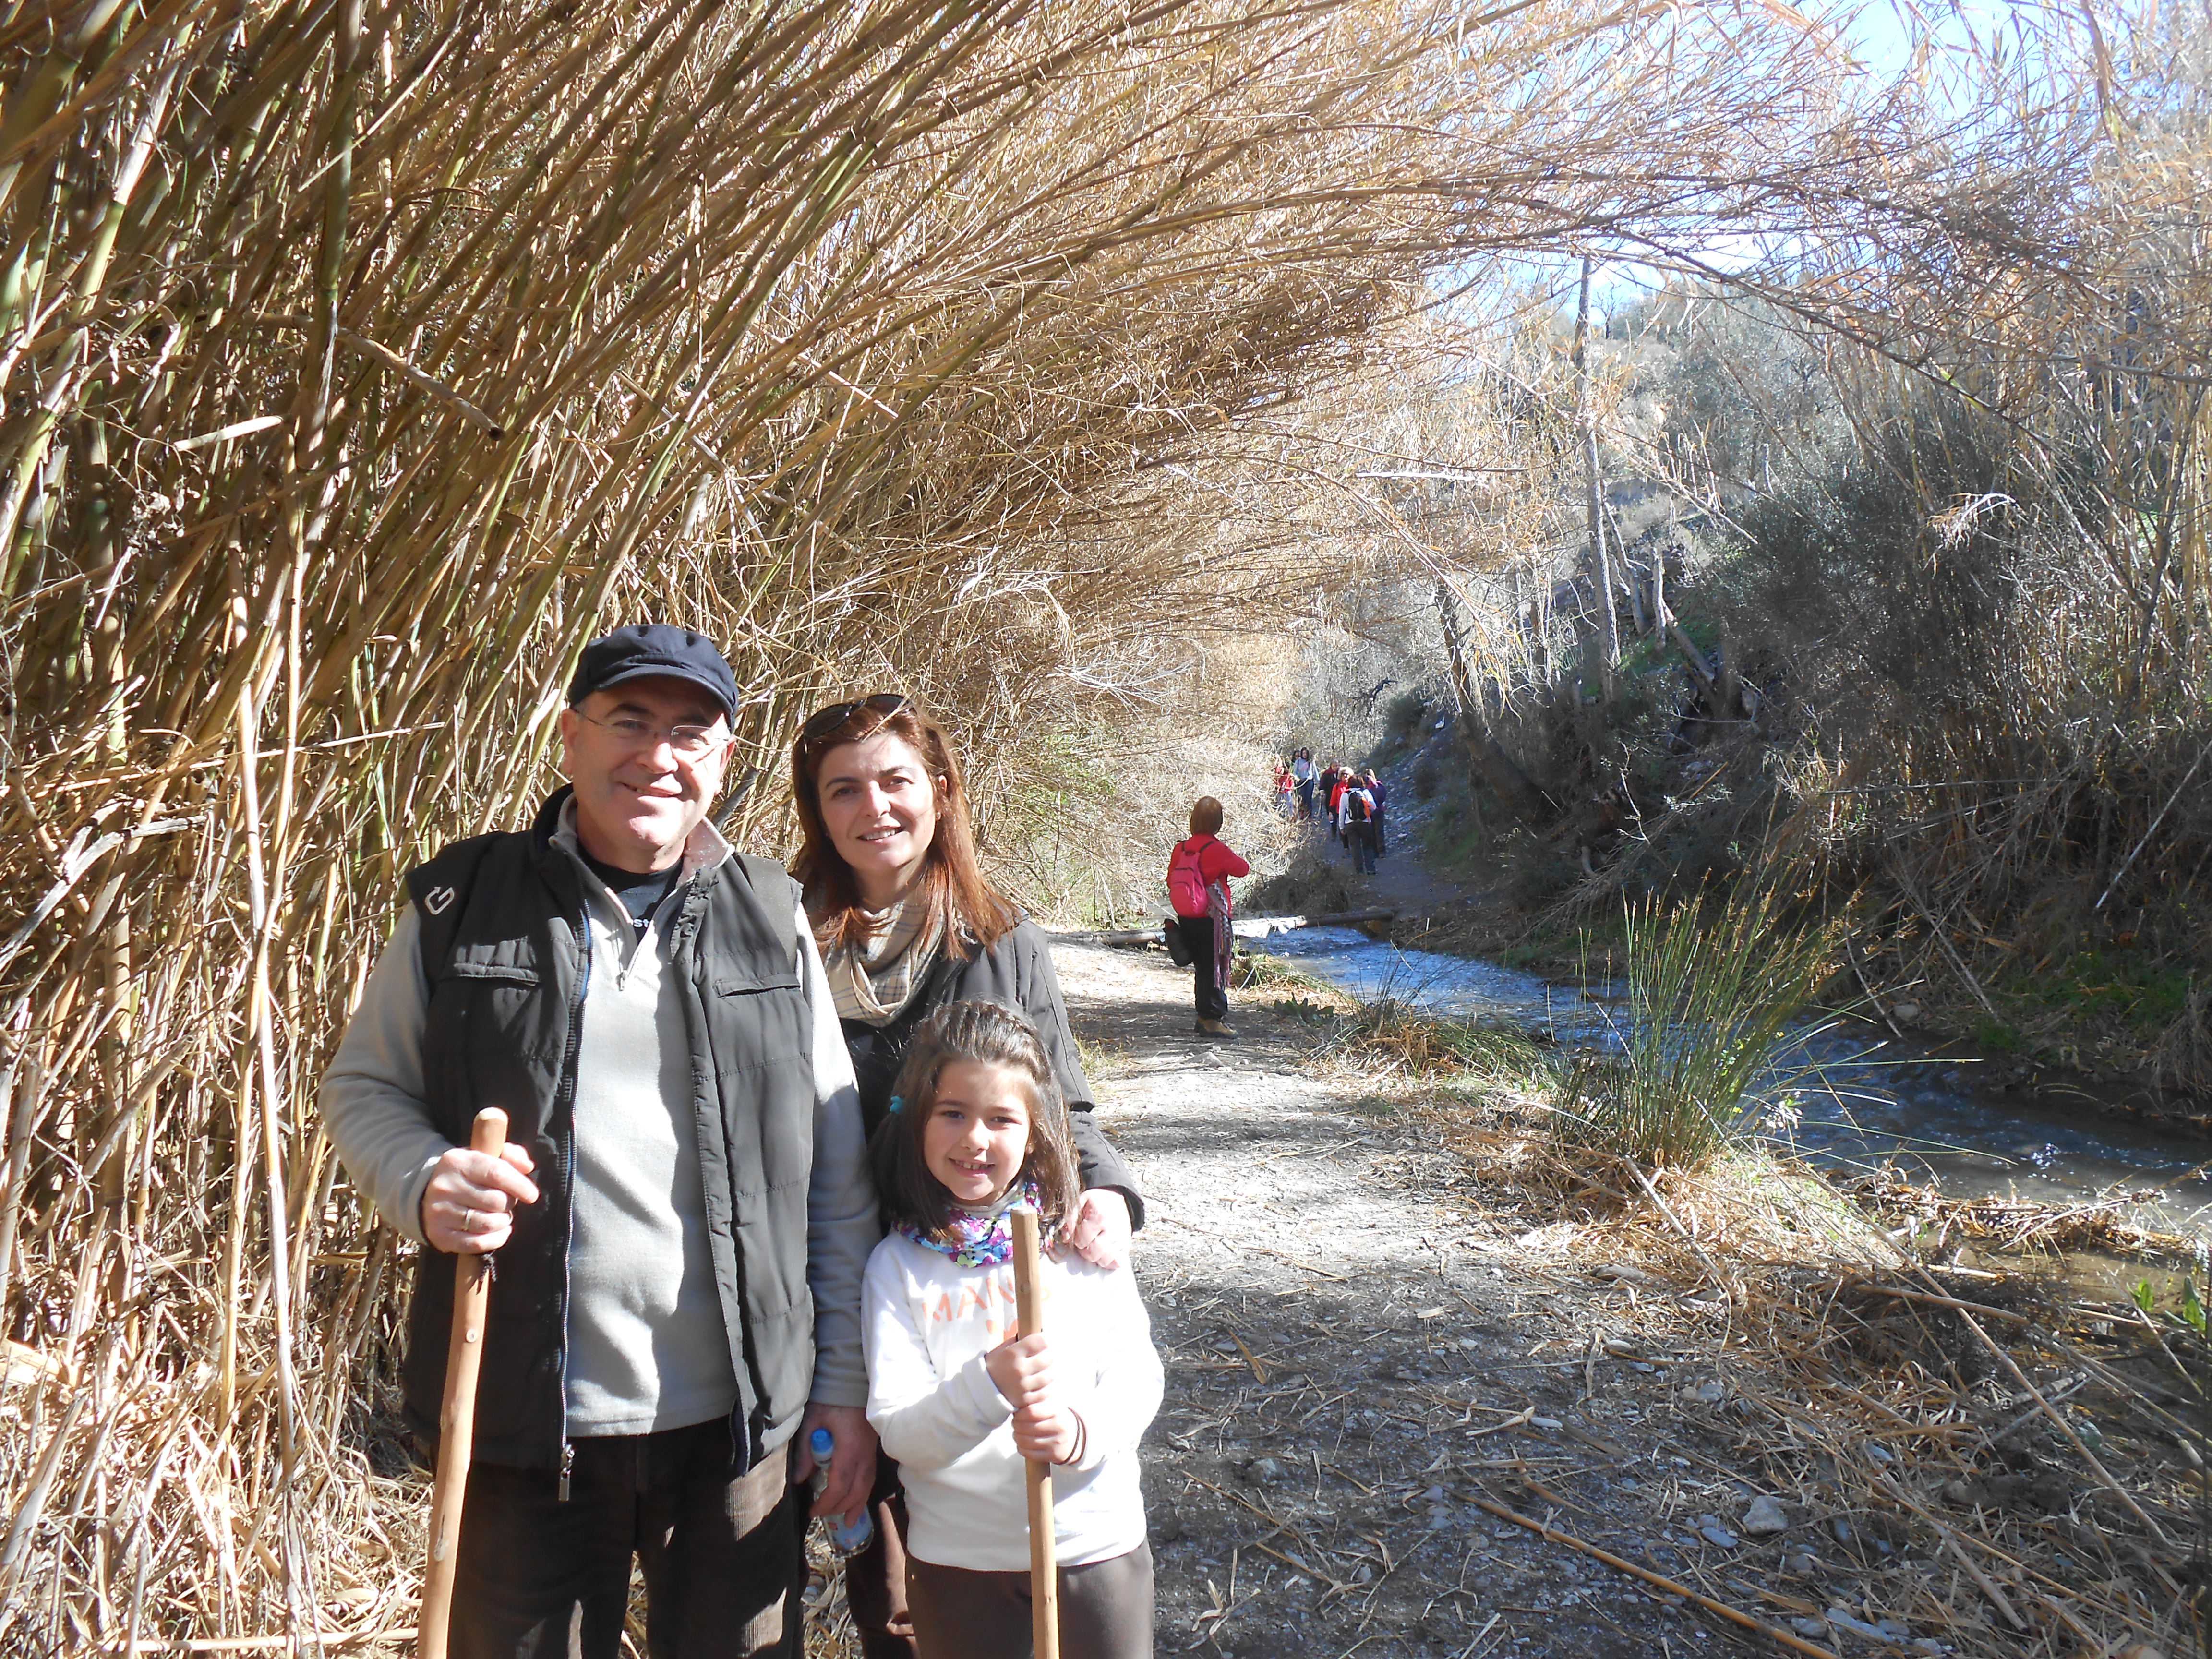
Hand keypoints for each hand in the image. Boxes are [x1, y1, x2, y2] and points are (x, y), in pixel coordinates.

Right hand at [420, 1143, 537, 1253]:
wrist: (428, 1192)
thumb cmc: (468, 1173)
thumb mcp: (485, 1156)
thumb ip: (510, 1155)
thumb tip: (527, 1167)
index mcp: (458, 1162)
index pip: (496, 1173)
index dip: (519, 1185)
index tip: (531, 1195)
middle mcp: (445, 1187)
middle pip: (495, 1201)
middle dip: (509, 1203)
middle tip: (507, 1202)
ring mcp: (439, 1213)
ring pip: (488, 1224)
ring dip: (503, 1222)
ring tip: (502, 1216)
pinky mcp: (438, 1235)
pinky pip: (476, 1243)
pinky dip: (495, 1240)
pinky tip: (501, 1232)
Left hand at [795, 1402, 875, 1523]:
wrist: (850, 1383)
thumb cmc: (830, 1401)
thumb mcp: (812, 1422)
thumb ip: (806, 1451)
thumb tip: (800, 1479)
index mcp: (849, 1449)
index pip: (840, 1485)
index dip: (827, 1502)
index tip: (813, 1510)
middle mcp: (864, 1455)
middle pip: (855, 1491)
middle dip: (839, 1507)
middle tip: (822, 1515)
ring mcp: (871, 1453)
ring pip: (867, 1486)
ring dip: (856, 1505)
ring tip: (849, 1522)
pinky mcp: (872, 1450)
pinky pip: (870, 1477)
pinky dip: (864, 1493)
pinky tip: (858, 1502)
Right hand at [984, 1331, 1057, 1414]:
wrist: (980, 1391)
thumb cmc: (994, 1366)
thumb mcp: (1003, 1349)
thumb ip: (1020, 1343)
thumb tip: (1039, 1336)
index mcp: (1012, 1353)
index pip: (1041, 1342)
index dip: (1044, 1340)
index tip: (1043, 1342)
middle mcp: (1019, 1369)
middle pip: (1048, 1358)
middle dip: (1047, 1356)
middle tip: (1043, 1356)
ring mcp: (1023, 1386)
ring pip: (1049, 1376)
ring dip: (1047, 1372)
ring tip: (1041, 1370)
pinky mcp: (1025, 1400)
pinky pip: (1044, 1392)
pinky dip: (1044, 1387)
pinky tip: (1038, 1383)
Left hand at [1011, 1403, 1080, 1463]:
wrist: (1073, 1437)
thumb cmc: (1056, 1420)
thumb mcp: (1050, 1407)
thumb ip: (1035, 1404)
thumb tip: (1015, 1407)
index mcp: (1057, 1412)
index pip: (1031, 1411)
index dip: (1019, 1414)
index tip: (1017, 1414)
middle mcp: (1058, 1427)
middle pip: (1026, 1427)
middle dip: (1015, 1426)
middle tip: (1015, 1424)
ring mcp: (1056, 1443)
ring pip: (1025, 1442)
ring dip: (1016, 1437)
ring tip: (1017, 1433)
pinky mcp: (1053, 1456)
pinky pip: (1029, 1454)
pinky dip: (1021, 1449)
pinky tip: (1022, 1444)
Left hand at [1053, 1189, 1132, 1269]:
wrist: (1115, 1197)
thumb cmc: (1095, 1201)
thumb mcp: (1080, 1201)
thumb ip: (1070, 1218)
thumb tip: (1066, 1237)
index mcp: (1099, 1218)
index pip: (1082, 1241)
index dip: (1077, 1240)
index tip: (1079, 1234)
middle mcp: (1112, 1230)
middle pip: (1093, 1253)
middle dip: (1085, 1251)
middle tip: (1086, 1242)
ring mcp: (1121, 1239)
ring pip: (1106, 1261)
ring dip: (1097, 1257)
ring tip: (1095, 1247)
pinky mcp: (1126, 1245)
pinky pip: (1120, 1263)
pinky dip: (1111, 1262)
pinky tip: (1105, 1254)